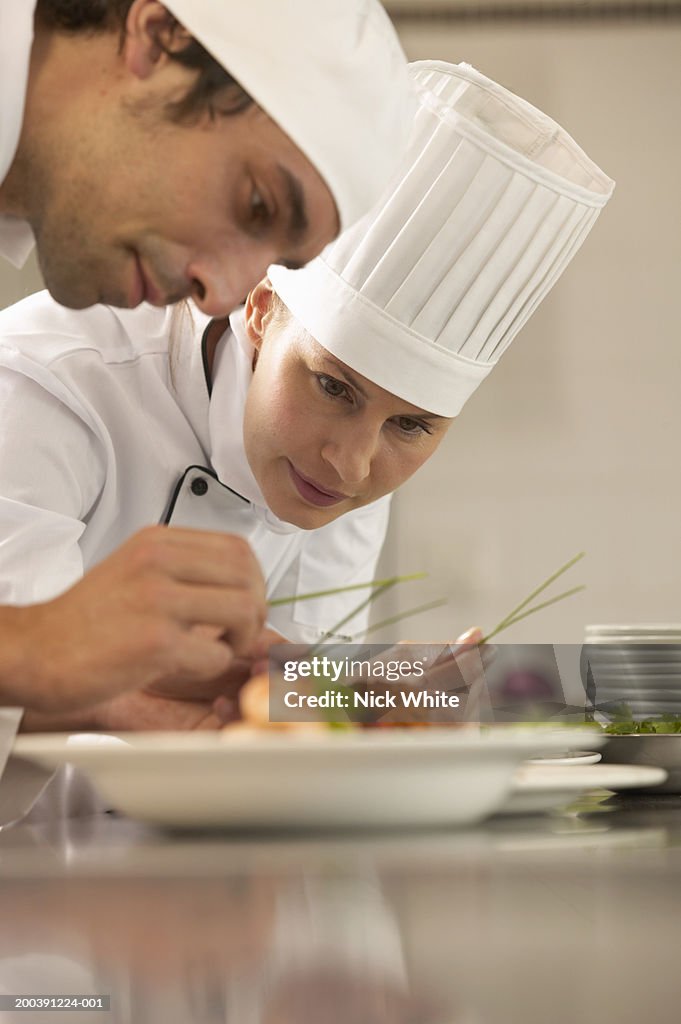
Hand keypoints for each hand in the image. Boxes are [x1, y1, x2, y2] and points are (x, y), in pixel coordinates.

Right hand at [7, 526, 266, 712]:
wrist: (33, 651)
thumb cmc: (85, 621)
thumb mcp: (135, 573)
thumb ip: (184, 573)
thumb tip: (242, 587)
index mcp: (157, 542)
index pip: (238, 548)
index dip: (254, 580)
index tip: (245, 603)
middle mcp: (158, 562)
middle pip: (249, 576)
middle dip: (257, 610)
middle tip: (240, 633)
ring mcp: (158, 600)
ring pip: (245, 610)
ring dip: (242, 638)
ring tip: (218, 649)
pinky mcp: (156, 642)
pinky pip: (217, 653)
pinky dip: (212, 666)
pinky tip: (187, 667)